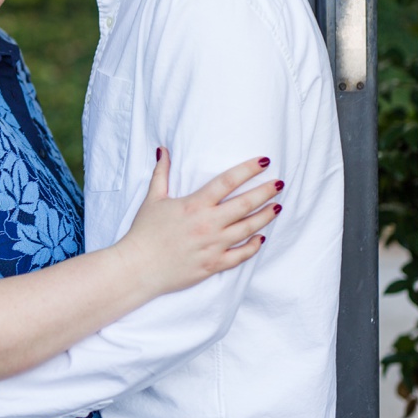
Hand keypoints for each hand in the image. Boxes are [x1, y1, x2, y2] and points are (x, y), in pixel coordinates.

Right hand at [119, 150, 279, 295]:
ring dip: (265, 217)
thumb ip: (162, 173)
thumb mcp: (153, 198)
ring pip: (248, 229)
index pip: (227, 181)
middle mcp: (208, 224)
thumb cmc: (144, 232)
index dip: (248, 169)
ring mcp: (213, 245)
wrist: (138, 267)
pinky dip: (253, 246)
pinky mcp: (213, 264)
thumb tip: (164, 150)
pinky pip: (240, 255)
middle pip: (245, 204)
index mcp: (194, 205)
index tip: (264, 162)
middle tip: (279, 184)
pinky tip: (260, 238)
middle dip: (265, 192)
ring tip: (277, 207)